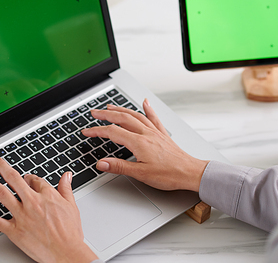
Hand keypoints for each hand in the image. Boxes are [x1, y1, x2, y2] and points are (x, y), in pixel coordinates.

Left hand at [0, 157, 97, 262]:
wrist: (66, 253)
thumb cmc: (70, 233)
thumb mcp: (72, 206)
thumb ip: (66, 188)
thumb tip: (66, 176)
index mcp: (47, 195)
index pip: (35, 180)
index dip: (30, 178)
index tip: (27, 178)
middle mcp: (32, 202)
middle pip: (14, 179)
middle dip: (3, 167)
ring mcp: (22, 216)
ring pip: (2, 194)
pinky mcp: (14, 231)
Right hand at [82, 99, 208, 191]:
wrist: (190, 173)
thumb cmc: (169, 174)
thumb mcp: (141, 174)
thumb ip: (119, 167)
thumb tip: (101, 163)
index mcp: (139, 142)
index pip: (112, 132)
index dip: (97, 131)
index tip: (87, 132)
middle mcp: (146, 133)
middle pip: (122, 118)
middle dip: (106, 114)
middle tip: (94, 113)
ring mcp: (155, 132)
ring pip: (135, 115)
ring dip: (121, 110)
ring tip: (111, 107)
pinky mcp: (162, 134)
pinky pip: (153, 117)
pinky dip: (147, 108)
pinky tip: (145, 102)